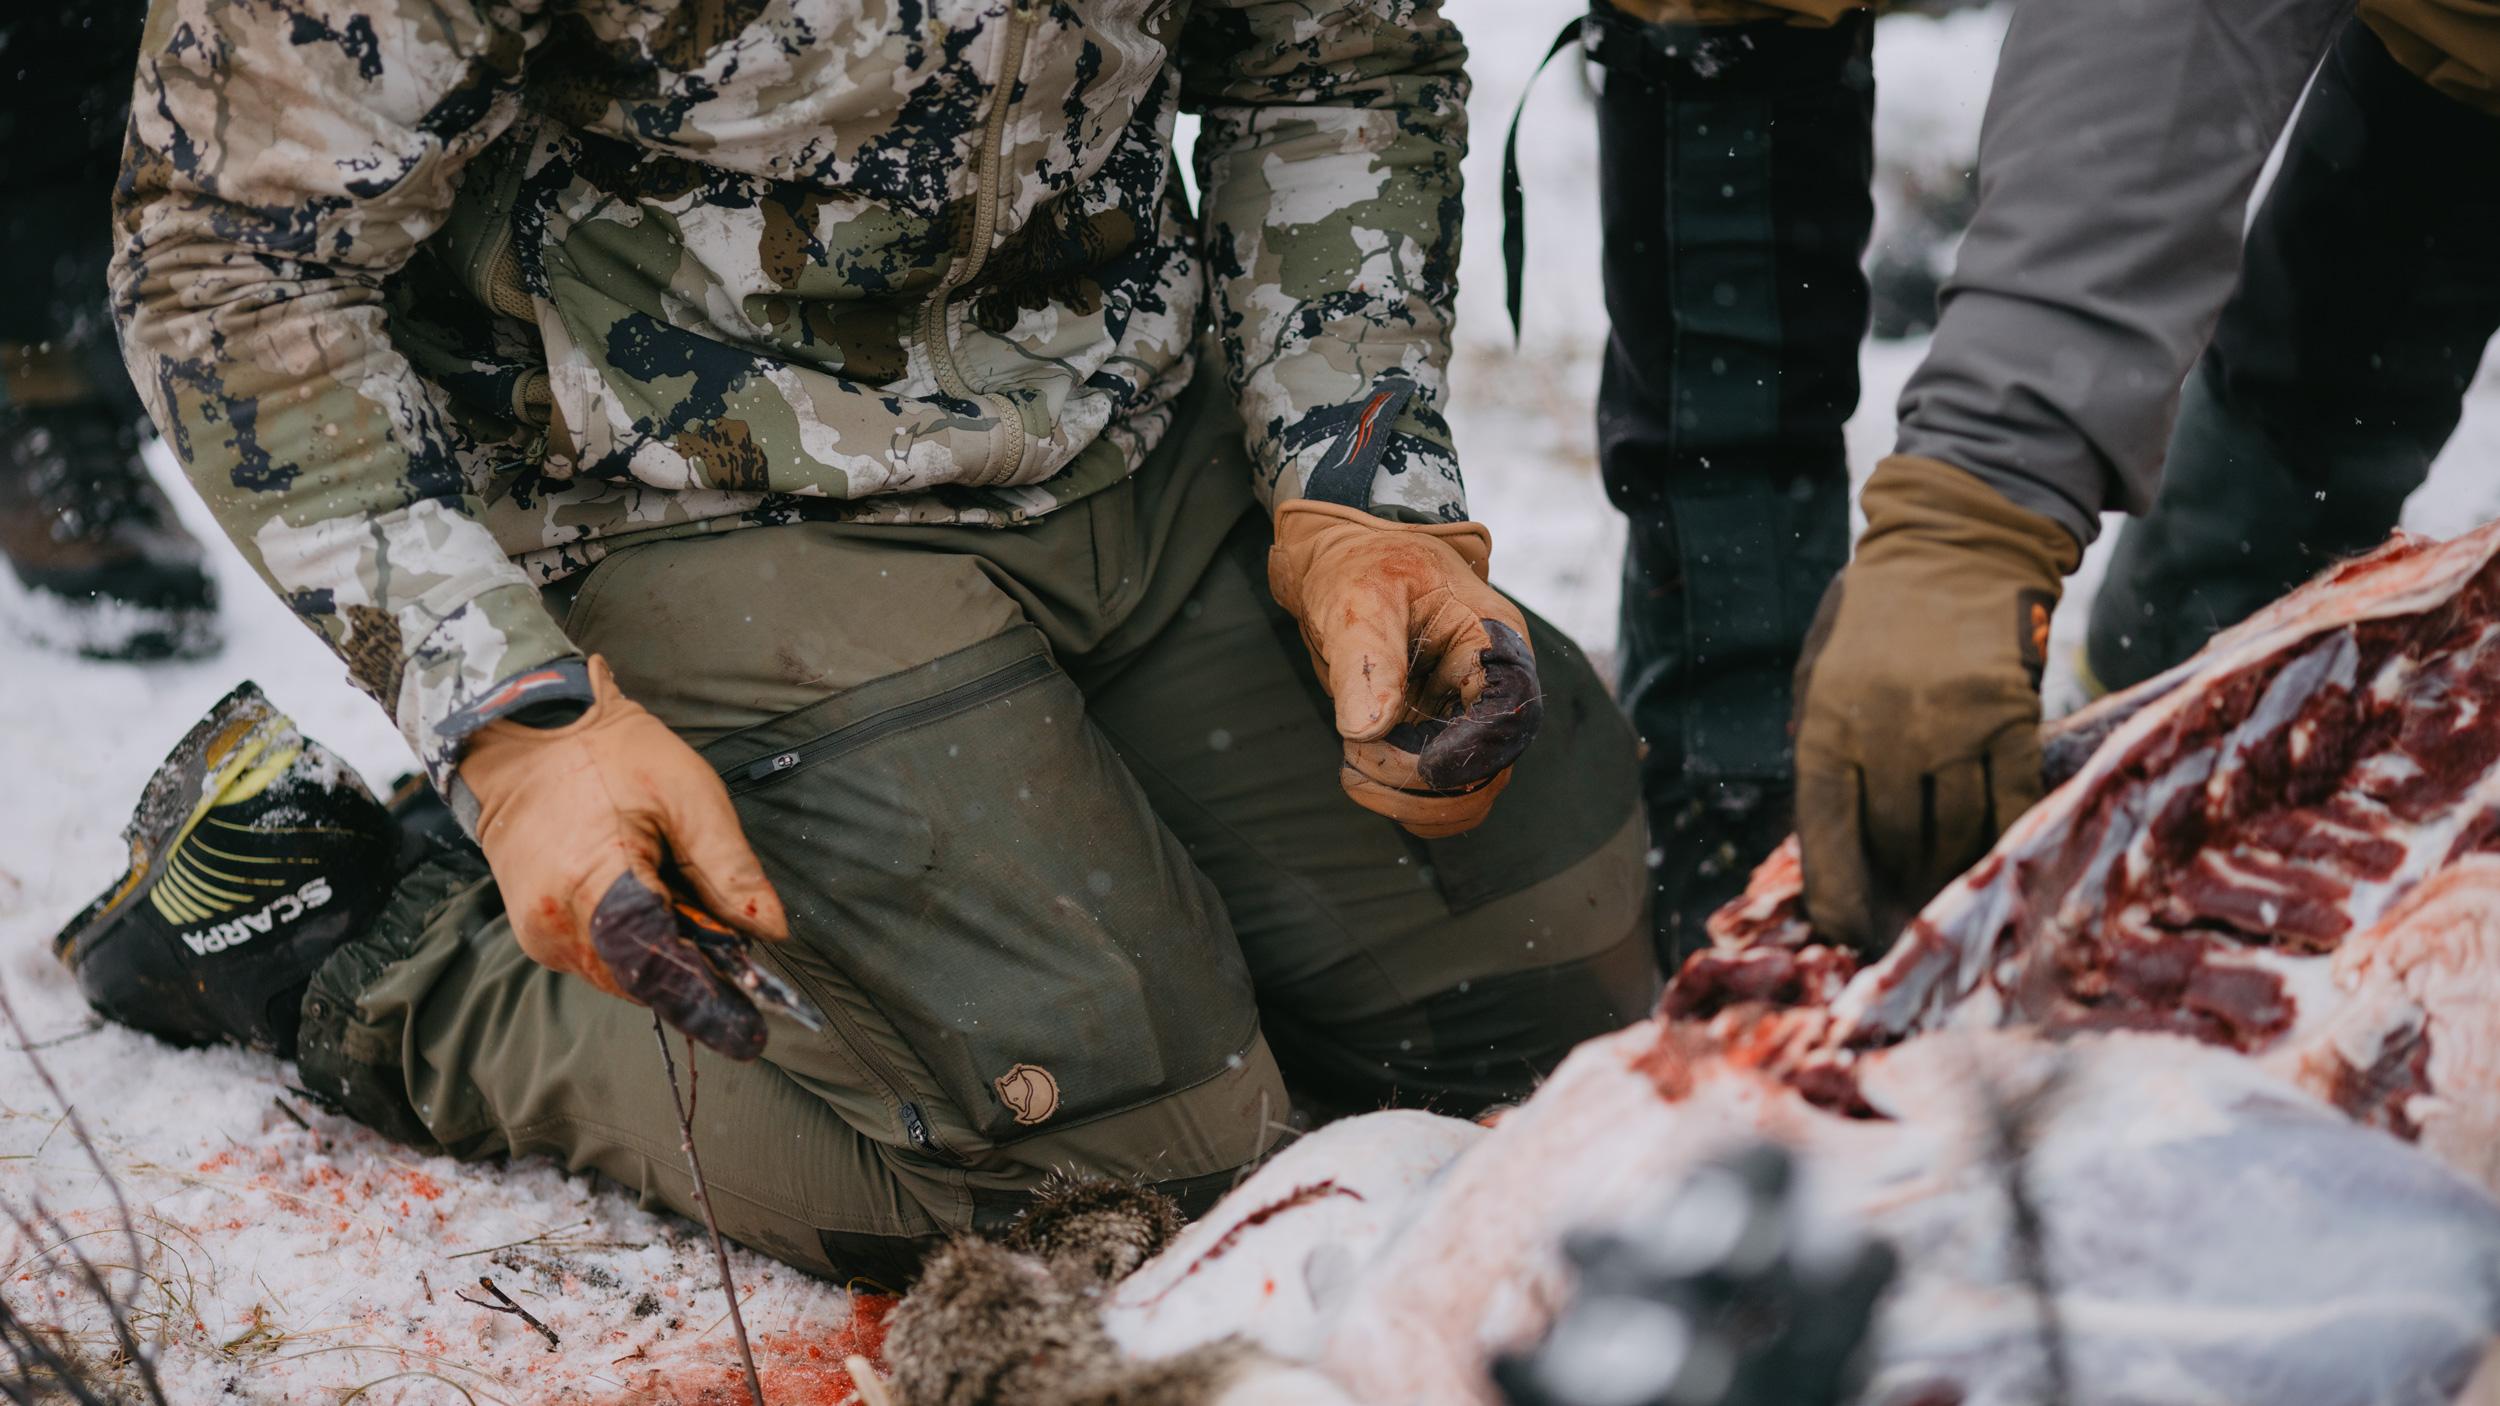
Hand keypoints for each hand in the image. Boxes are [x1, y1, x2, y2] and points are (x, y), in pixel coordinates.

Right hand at [459, 657, 788, 1001]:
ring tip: (679, 894)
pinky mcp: (538, 934)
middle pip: (644, 980)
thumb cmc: (609, 755)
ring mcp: (540, 935)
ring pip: (624, 975)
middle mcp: (557, 924)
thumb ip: (730, 868)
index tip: (752, 1034)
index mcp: (594, 884)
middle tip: (735, 950)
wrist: (522, 736)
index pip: (658, 965)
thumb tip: (772, 931)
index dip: (707, 1002)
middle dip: (695, 973)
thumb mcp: (689, 794)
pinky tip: (650, 897)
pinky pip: (603, 958)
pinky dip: (639, 945)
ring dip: (667, 957)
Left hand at [1268, 500, 1542, 837]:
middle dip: (1423, 784)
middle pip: (1493, 769)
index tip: (1415, 763)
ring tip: (1353, 768)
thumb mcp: (1359, 598)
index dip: (1469, 752)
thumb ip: (1366, 660)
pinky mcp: (1440, 738)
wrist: (1348, 563)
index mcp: (1494, 643)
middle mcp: (1492, 688)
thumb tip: (1367, 729)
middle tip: (1358, 760)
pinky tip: (1361, 775)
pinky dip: (1404, 801)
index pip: (1510, 714)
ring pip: (1468, 794)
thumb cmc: (1364, 566)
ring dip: (1411, 801)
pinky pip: (1441, 794)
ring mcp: (1468, 717)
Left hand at [1792, 456, 2079, 949]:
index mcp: (1826, 722)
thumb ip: (1823, 748)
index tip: (1848, 934)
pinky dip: (2001, 834)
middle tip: (1906, 910)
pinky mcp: (2012, 714)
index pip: (1824, 836)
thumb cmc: (1877, 614)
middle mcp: (1886, 730)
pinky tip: (1994, 852)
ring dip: (1950, 865)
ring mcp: (1953, 724)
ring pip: (1954, 830)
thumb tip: (1829, 843)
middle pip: (1895, 843)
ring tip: (1947, 882)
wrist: (1955, 540)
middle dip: (1899, 886)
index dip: (1838, 899)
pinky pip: (2008, 801)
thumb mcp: (1820, 672)